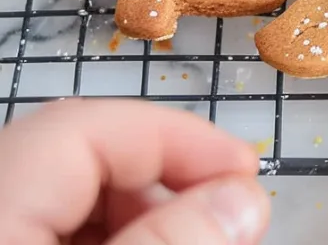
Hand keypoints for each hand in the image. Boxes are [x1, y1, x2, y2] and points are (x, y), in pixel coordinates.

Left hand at [0, 98, 268, 244]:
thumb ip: (171, 242)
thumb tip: (243, 198)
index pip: (89, 127)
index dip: (180, 137)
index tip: (245, 170)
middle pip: (80, 157)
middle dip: (166, 178)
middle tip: (228, 217)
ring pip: (69, 195)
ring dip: (144, 210)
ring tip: (196, 239)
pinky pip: (49, 227)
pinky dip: (109, 236)